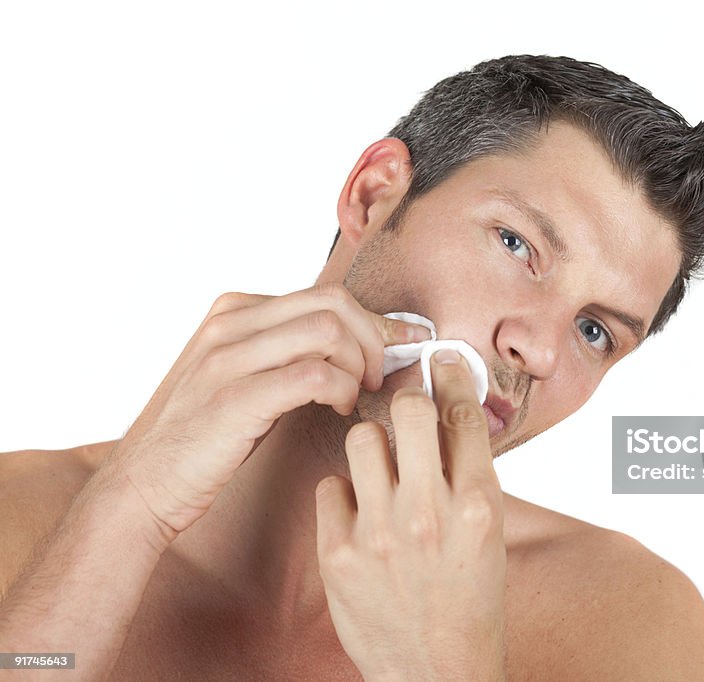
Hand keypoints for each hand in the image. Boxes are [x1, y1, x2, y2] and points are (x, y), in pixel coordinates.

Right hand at [105, 280, 429, 541]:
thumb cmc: (209, 436)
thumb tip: (362, 341)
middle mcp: (229, 323)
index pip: (325, 295)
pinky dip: (342, 389)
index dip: (375, 321)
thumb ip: (291, 350)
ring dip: (359, 364)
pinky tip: (340, 408)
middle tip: (378, 378)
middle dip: (374, 338)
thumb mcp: (247, 375)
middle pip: (333, 303)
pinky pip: (314, 373)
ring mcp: (227, 358)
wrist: (145, 484)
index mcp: (235, 310)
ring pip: (327, 330)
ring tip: (354, 396)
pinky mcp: (234, 398)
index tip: (404, 344)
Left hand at [316, 349, 506, 680]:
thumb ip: (469, 472)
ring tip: (379, 467)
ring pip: (360, 438)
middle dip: (406, 397)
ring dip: (371, 444)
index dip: (450, 375)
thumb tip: (450, 412)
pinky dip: (344, 493)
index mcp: (478, 503)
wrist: (437, 670)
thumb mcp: (489, 532)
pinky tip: (359, 513)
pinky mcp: (339, 554)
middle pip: (408, 410)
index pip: (462, 414)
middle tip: (404, 402)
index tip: (440, 358)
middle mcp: (430, 512)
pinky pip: (331, 486)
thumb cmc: (470, 598)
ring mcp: (380, 533)